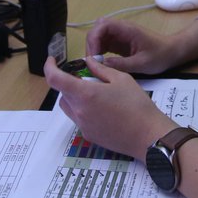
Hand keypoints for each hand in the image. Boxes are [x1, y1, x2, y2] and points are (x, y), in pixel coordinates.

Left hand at [43, 55, 175, 158]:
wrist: (147, 135)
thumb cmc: (137, 104)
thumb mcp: (122, 79)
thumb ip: (101, 69)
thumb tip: (88, 63)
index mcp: (85, 94)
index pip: (55, 79)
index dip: (49, 67)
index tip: (53, 60)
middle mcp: (79, 111)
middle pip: (63, 93)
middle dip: (70, 83)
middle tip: (88, 78)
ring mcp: (82, 126)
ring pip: (69, 107)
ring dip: (75, 97)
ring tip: (97, 94)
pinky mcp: (89, 136)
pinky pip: (79, 119)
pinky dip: (84, 110)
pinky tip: (104, 110)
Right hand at [84, 18, 181, 74]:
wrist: (171, 52)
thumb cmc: (160, 55)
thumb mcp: (142, 63)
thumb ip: (122, 64)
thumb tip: (101, 65)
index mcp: (126, 29)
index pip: (102, 26)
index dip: (94, 40)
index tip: (93, 57)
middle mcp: (120, 29)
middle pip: (97, 30)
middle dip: (91, 45)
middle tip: (91, 64)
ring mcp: (119, 35)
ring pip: (98, 37)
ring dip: (93, 50)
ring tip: (94, 65)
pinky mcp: (119, 43)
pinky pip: (103, 44)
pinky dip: (98, 53)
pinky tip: (100, 64)